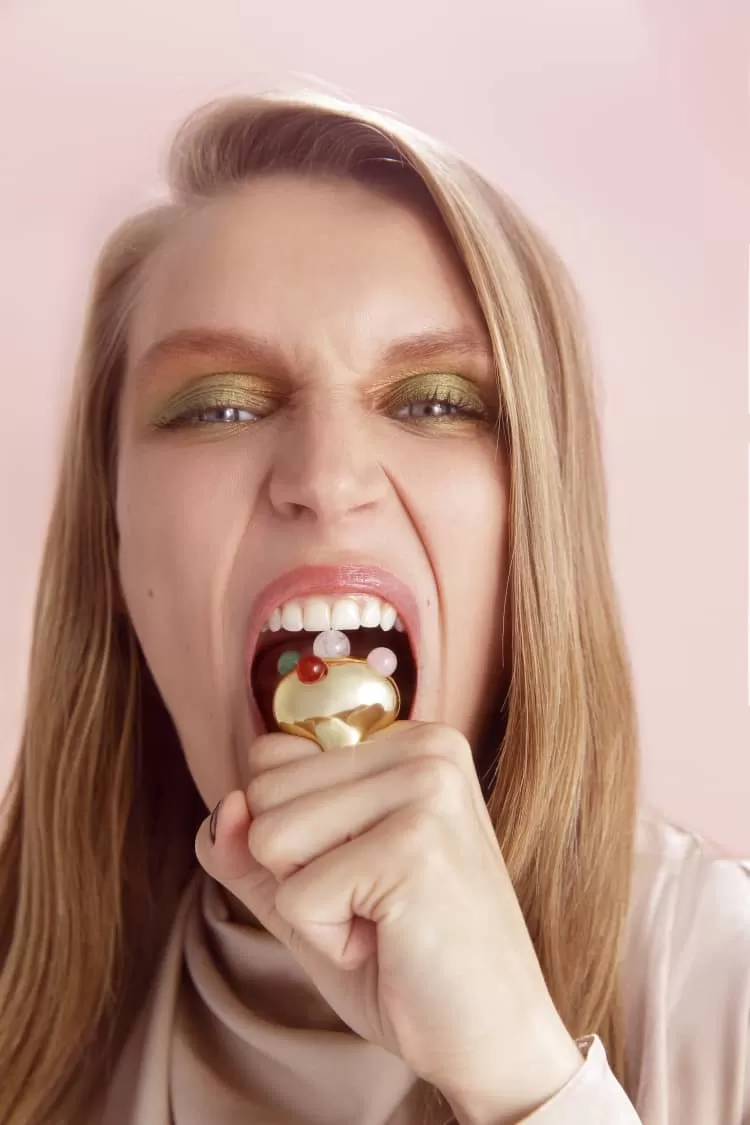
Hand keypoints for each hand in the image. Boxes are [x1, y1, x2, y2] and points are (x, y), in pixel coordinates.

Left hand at [195, 722, 582, 1124]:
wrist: (492, 1036)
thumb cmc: (404, 958)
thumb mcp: (310, 889)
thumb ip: (250, 845)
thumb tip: (224, 808)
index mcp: (407, 742)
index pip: (272, 759)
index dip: (293, 838)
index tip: (362, 872)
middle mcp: (424, 749)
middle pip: (264, 794)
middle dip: (297, 872)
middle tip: (374, 904)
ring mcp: (425, 791)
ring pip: (269, 837)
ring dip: (310, 906)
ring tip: (382, 920)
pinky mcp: (413, 847)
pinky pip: (296, 896)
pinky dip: (328, 940)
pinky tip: (391, 943)